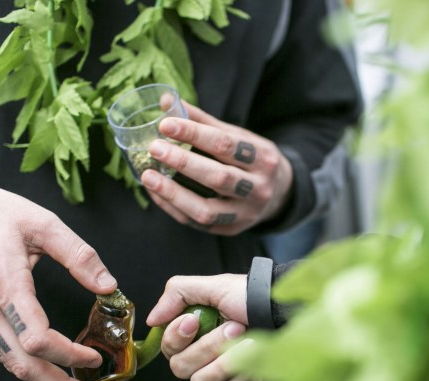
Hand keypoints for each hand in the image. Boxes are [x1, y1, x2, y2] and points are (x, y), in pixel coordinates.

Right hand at [0, 180, 117, 380]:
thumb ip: (80, 255)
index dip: (68, 354)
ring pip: (9, 362)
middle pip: (22, 363)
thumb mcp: (44, 223)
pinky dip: (27, 365)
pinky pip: (0, 351)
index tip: (95, 357)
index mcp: (4, 282)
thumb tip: (109, 287)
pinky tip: (50, 368)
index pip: (36, 338)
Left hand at [139, 101, 293, 234]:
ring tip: (148, 176)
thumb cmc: (252, 160)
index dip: (194, 134)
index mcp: (263, 158)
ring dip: (173, 194)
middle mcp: (258, 189)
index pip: (226, 144)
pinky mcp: (231, 229)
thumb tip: (166, 102)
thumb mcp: (239, 137)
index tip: (165, 124)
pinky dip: (173, 207)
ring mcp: (245, 214)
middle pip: (218, 178)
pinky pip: (196, 223)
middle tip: (155, 148)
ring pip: (206, 210)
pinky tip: (156, 192)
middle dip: (183, 163)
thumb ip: (203, 122)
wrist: (280, 194)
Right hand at [146, 274, 272, 380]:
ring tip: (250, 342)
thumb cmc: (253, 297)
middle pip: (180, 367)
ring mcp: (220, 374)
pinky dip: (235, 380)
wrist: (287, 314)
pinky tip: (251, 363)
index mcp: (194, 332)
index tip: (194, 320)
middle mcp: (203, 354)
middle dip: (208, 346)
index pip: (166, 346)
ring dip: (225, 362)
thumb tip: (152, 319)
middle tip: (236, 326)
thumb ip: (177, 293)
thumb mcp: (215, 285)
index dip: (176, 336)